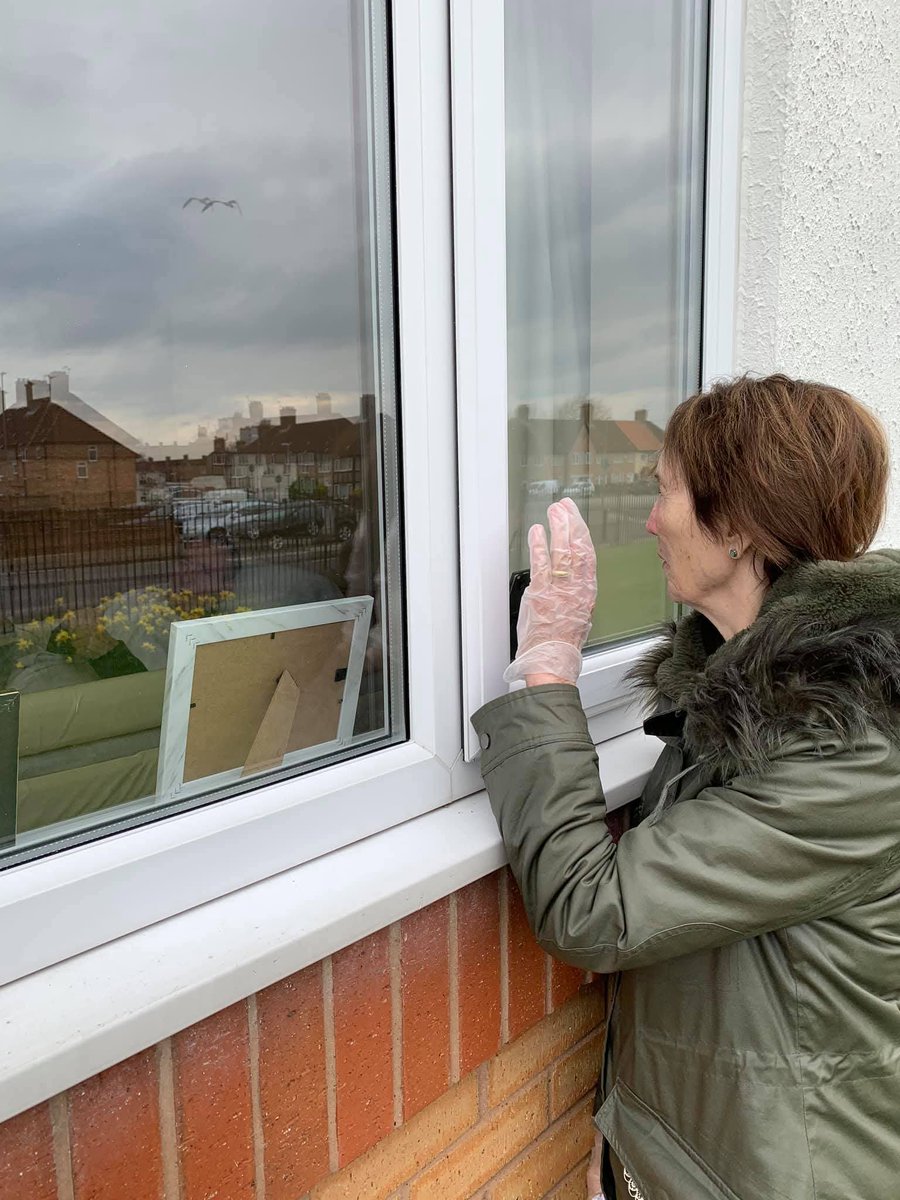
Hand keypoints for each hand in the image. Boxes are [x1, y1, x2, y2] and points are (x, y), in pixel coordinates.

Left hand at [505, 496, 596, 684]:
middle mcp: (577, 588)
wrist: (553, 660)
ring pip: (563, 552)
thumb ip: (577, 596)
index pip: (588, 556)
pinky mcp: (542, 593)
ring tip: (553, 512)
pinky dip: (539, 545)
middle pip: (577, 548)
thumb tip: (574, 584)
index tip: (577, 520)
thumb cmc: (563, 643)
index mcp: (587, 593)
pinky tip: (537, 531)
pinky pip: (541, 564)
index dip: (582, 535)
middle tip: (564, 506)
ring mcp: (560, 589)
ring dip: (558, 528)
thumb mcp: (580, 617)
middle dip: (571, 523)